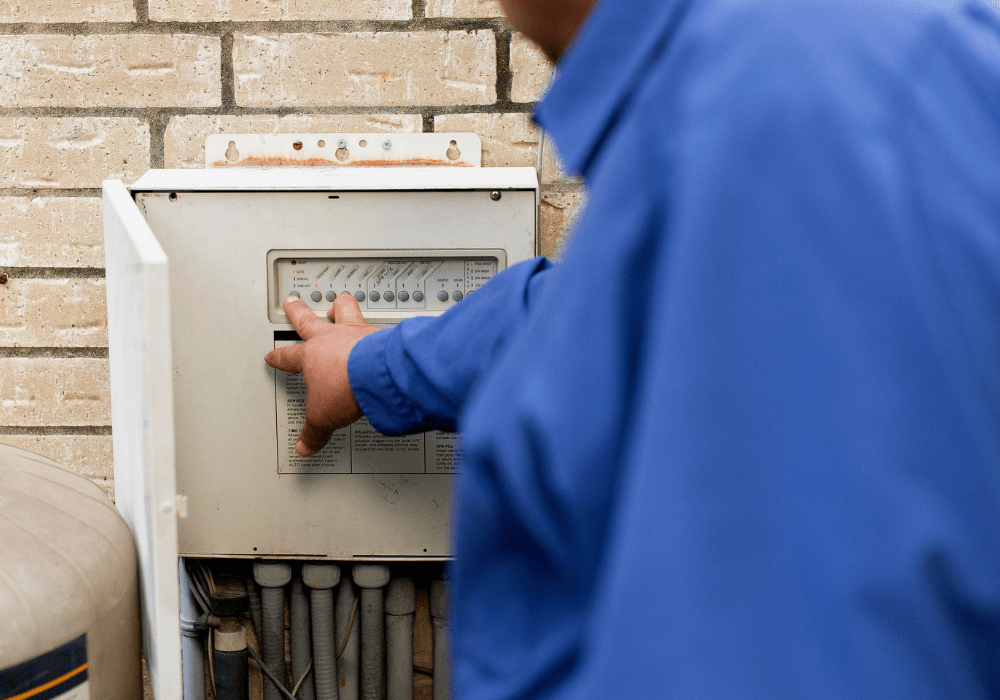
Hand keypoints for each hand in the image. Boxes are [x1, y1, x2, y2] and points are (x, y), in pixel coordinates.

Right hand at [265, 294, 379, 456]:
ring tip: (337, 304)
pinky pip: (374, 321)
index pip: (288, 356)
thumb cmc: (346, 386)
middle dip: (296, 312)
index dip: (278, 357)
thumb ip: (314, 431)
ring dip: (338, 305)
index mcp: (310, 356)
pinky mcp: (378, 333)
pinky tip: (380, 326)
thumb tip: (305, 445)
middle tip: (292, 303)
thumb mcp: (323, 417)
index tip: (273, 356)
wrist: (376, 376)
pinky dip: (374, 322)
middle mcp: (331, 338)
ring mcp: (355, 332)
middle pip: (307, 320)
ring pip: (342, 308)